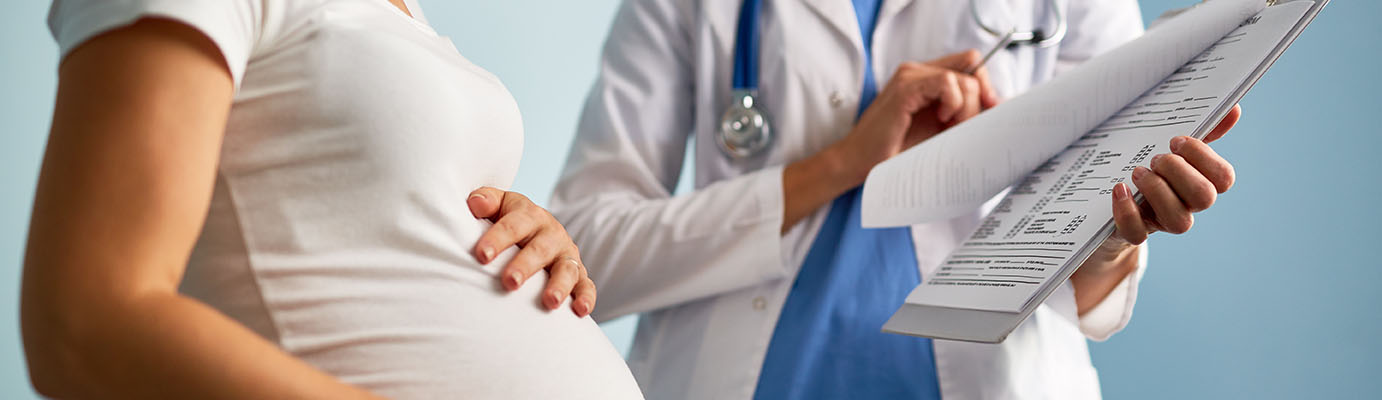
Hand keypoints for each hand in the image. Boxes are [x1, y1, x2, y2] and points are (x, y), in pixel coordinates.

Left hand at [467, 187, 595, 316]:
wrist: (539, 229)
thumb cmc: (511, 221)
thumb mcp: (500, 205)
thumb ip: (486, 201)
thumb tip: (475, 204)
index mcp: (530, 215)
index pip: (514, 225)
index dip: (498, 239)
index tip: (482, 255)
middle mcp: (552, 234)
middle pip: (540, 249)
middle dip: (525, 266)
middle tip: (510, 282)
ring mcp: (567, 255)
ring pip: (566, 269)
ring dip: (559, 285)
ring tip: (550, 302)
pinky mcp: (580, 274)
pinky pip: (586, 286)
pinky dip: (586, 297)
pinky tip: (580, 311)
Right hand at [831, 49, 999, 181]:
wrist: (859, 163)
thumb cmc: (895, 150)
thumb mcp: (940, 128)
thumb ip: (963, 113)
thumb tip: (999, 106)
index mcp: (925, 77)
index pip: (970, 63)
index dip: (985, 85)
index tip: (988, 109)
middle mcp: (917, 70)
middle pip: (972, 67)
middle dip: (979, 100)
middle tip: (962, 125)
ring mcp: (910, 76)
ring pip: (963, 77)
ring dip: (967, 107)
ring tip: (949, 126)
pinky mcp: (905, 88)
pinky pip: (946, 82)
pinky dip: (953, 102)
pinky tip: (941, 119)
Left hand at [1109, 104, 1241, 245]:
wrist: (1109, 202)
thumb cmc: (1151, 170)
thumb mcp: (1173, 150)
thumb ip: (1202, 132)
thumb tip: (1233, 109)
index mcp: (1200, 182)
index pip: (1223, 177)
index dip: (1203, 157)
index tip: (1176, 140)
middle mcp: (1186, 206)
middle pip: (1205, 198)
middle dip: (1180, 172)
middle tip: (1156, 158)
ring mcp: (1161, 222)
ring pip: (1180, 222)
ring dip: (1158, 191)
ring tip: (1137, 172)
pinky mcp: (1132, 233)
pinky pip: (1137, 234)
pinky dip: (1127, 212)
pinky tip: (1119, 189)